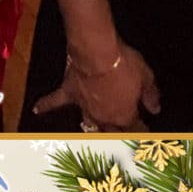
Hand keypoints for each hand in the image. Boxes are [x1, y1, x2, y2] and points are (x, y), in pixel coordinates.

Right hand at [33, 42, 160, 131]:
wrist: (96, 52)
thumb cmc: (124, 64)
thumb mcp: (146, 77)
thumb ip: (151, 94)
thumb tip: (156, 108)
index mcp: (125, 115)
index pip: (136, 128)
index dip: (142, 129)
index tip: (147, 132)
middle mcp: (104, 116)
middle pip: (111, 131)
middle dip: (118, 135)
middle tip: (121, 139)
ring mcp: (85, 106)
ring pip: (88, 123)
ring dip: (92, 128)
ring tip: (91, 133)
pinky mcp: (69, 92)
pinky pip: (55, 101)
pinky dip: (46, 105)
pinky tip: (36, 110)